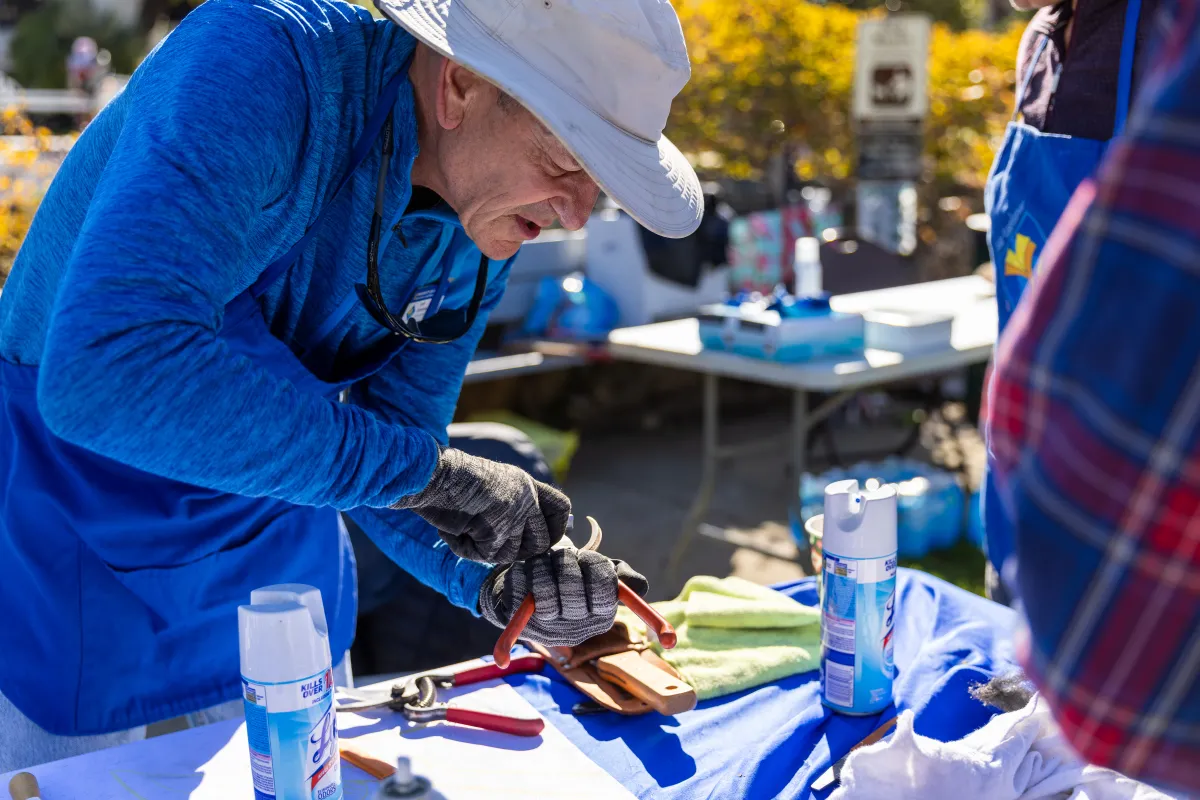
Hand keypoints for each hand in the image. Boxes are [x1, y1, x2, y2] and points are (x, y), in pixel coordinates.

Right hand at [394, 448, 570, 562]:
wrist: (434, 474)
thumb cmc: (453, 480)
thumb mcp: (493, 486)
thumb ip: (514, 505)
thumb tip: (532, 538)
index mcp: (526, 484)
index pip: (561, 508)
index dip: (555, 528)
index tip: (541, 539)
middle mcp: (526, 499)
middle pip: (542, 543)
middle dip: (520, 552)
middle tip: (492, 543)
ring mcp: (513, 516)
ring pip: (512, 555)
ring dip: (488, 549)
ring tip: (466, 527)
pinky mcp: (496, 532)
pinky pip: (486, 556)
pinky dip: (467, 549)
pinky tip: (455, 529)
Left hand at [478, 537, 649, 647]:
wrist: (529, 592)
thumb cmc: (570, 579)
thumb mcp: (597, 574)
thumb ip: (620, 575)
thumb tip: (639, 585)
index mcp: (600, 617)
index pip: (604, 592)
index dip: (594, 566)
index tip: (585, 557)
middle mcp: (576, 629)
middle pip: (572, 589)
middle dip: (565, 561)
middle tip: (562, 554)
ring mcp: (547, 628)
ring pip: (545, 588)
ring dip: (543, 563)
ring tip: (543, 560)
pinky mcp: (520, 621)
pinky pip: (520, 588)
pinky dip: (522, 571)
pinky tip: (525, 570)